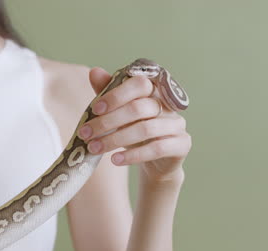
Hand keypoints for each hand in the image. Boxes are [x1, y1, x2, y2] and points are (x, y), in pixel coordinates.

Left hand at [78, 67, 191, 182]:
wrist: (155, 162)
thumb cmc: (133, 131)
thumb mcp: (118, 113)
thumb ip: (108, 93)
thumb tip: (94, 71)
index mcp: (154, 90)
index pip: (139, 84)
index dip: (116, 95)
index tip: (95, 109)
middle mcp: (168, 104)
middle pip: (138, 108)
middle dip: (107, 122)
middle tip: (86, 134)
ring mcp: (177, 124)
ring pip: (145, 129)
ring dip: (115, 140)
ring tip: (94, 148)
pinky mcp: (182, 144)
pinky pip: (156, 148)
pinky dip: (133, 155)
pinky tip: (115, 160)